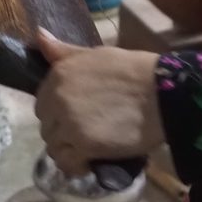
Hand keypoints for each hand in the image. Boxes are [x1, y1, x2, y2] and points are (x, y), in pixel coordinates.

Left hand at [33, 30, 165, 176]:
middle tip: (85, 132)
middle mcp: (58, 98)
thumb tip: (39, 35)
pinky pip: (67, 163)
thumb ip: (65, 52)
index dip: (58, 111)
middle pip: (47, 125)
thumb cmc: (134, 71)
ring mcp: (69, 123)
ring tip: (88, 149)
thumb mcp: (96, 55)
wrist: (162, 93)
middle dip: (62, 130)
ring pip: (54, 145)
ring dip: (68, 149)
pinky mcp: (83, 146)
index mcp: (59, 74)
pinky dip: (76, 166)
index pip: (42, 102)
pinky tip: (88, 162)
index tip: (77, 114)